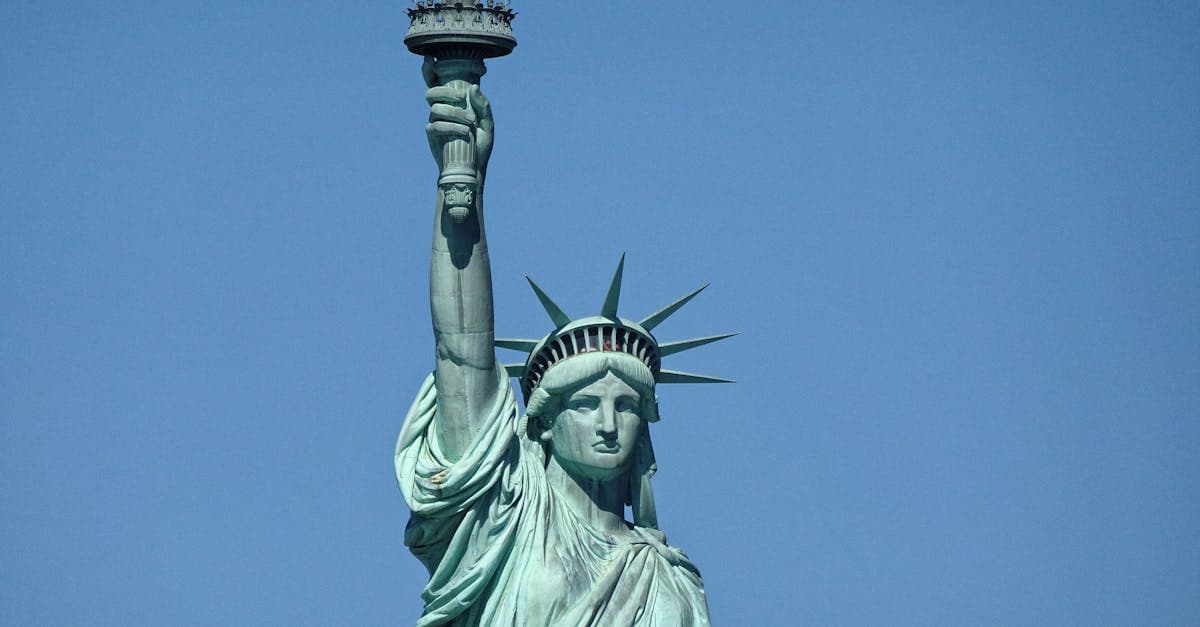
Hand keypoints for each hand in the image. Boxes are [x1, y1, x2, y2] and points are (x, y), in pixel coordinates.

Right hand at [423, 59, 493, 177]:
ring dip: (455, 113)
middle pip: (431, 91)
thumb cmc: (480, 145)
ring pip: (436, 108)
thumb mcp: (487, 124)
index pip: (438, 82)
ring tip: (470, 124)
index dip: (430, 70)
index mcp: (453, 103)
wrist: (474, 168)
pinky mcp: (432, 135)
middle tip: (460, 99)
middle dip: (444, 91)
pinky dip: (451, 127)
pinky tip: (464, 133)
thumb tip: (473, 87)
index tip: (429, 59)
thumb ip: (483, 106)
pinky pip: (436, 125)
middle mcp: (441, 109)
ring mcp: (435, 122)